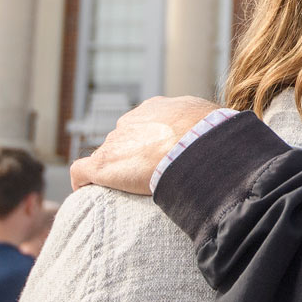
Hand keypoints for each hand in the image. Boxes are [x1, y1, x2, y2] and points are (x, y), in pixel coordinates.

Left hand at [69, 95, 221, 192]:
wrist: (196, 146)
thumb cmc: (211, 134)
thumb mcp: (211, 120)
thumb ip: (204, 126)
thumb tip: (219, 134)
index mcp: (156, 109)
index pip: (147, 126)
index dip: (153, 144)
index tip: (163, 159)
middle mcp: (131, 121)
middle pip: (125, 140)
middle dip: (133, 156)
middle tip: (150, 178)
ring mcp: (115, 142)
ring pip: (109, 156)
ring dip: (117, 171)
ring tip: (130, 192)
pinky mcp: (103, 164)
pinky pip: (82, 171)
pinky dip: (82, 181)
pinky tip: (85, 192)